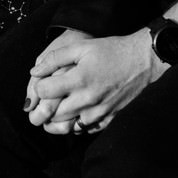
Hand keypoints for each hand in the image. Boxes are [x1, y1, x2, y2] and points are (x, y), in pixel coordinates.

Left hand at [30, 29, 157, 134]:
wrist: (142, 60)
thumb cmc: (111, 50)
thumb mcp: (81, 47)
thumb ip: (55, 59)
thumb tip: (34, 72)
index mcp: (79, 79)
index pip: (45, 92)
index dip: (38, 88)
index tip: (40, 84)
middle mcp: (88, 99)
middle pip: (54, 114)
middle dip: (42, 111)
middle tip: (37, 106)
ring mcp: (99, 111)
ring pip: (69, 127)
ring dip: (56, 122)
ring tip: (51, 114)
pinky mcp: (109, 118)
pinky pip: (86, 130)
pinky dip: (75, 126)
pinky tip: (72, 117)